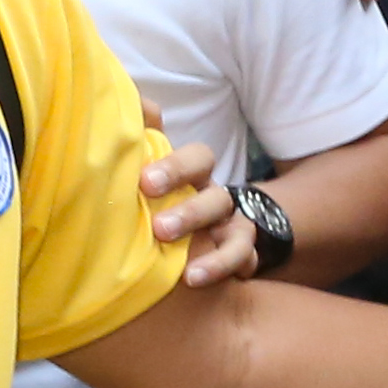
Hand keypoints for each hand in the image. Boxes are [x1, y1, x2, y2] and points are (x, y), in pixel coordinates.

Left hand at [145, 145, 257, 288]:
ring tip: (187, 275)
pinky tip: (204, 283)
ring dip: (217, 253)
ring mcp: (231, 229)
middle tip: (160, 230)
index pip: (198, 158)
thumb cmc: (156, 194)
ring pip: (239, 234)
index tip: (145, 183)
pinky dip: (228, 271)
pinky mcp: (241, 258)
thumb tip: (140, 104)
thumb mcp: (146, 164)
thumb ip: (139, 133)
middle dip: (191, 212)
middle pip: (216, 197)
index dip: (176, 168)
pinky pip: (247, 263)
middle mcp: (215, 199)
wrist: (186, 231)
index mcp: (192, 175)